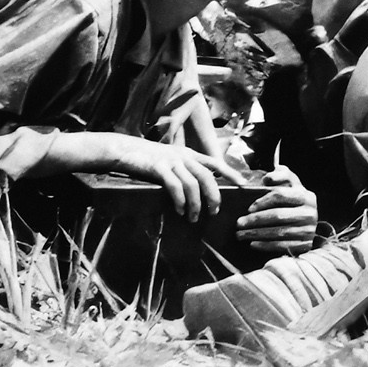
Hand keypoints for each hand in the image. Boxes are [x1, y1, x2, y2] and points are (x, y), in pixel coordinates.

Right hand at [113, 138, 244, 221]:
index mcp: (189, 154)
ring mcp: (171, 161)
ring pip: (192, 183)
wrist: (125, 149)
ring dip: (195, 203)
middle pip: (207, 176)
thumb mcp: (171, 159)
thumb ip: (184, 169)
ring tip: (194, 217)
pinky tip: (180, 210)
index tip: (242, 184)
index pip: (215, 163)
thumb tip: (197, 189)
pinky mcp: (158, 168)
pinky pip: (174, 185)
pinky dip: (180, 200)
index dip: (230, 173)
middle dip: (214, 195)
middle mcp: (184, 156)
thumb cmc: (149, 158)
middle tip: (215, 211)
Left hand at [236, 166, 320, 253]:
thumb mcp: (292, 185)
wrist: (309, 225)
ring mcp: (308, 230)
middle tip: (239, 223)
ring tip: (241, 235)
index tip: (248, 208)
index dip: (263, 201)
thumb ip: (281, 175)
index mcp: (305, 196)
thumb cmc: (294, 202)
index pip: (281, 195)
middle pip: (278, 215)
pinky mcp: (304, 245)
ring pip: (279, 232)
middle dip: (255, 220)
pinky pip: (282, 246)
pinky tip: (253, 244)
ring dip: (256, 234)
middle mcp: (310, 213)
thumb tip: (267, 178)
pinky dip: (266, 245)